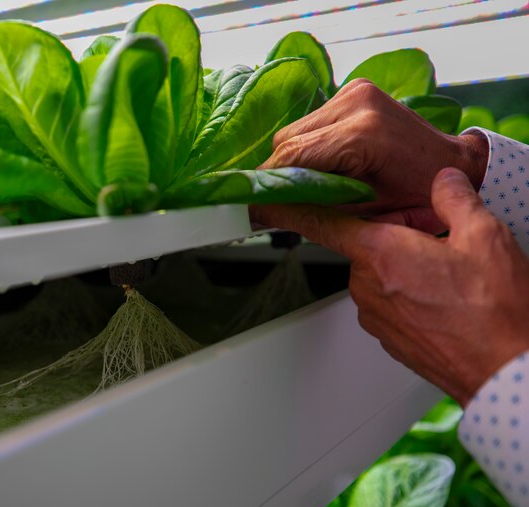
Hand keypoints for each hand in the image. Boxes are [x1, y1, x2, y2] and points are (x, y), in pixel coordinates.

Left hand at [250, 168, 528, 405]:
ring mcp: (375, 317)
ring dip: (403, 270)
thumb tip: (442, 180)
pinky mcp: (388, 340)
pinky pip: (390, 304)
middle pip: (365, 246)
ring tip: (451, 280)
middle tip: (437, 242)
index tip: (269, 200)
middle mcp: (366, 286)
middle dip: (393, 238)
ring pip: (379, 276)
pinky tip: (446, 304)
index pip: (321, 223)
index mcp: (380, 253)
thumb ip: (454, 198)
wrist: (508, 373)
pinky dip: (409, 297)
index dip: (293, 207)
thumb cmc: (497, 311)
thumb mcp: (484, 235)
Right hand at [261, 79, 488, 233]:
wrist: (454, 166)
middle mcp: (357, 103)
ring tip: (311, 184)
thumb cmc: (419, 197)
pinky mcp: (354, 90)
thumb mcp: (363, 214)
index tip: (252, 205)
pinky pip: (311, 122)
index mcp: (363, 134)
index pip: (292, 156)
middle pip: (287, 141)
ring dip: (294, 159)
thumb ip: (309, 212)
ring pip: (295, 130)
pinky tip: (325, 163)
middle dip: (280, 173)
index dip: (267, 183)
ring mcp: (356, 92)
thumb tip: (261, 214)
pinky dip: (309, 145)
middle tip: (282, 202)